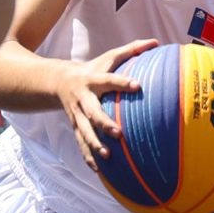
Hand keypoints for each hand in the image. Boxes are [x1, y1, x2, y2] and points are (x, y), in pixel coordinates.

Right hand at [61, 37, 155, 167]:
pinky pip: (81, 143)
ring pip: (84, 131)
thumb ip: (131, 50)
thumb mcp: (108, 57)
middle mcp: (83, 98)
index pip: (108, 80)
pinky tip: (98, 170)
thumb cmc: (92, 69)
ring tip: (107, 156)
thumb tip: (155, 42)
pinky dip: (88, 157)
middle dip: (103, 123)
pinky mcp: (75, 126)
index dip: (121, 82)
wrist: (58, 81)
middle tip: (118, 133)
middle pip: (92, 112)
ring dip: (94, 144)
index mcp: (93, 80)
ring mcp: (77, 115)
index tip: (137, 86)